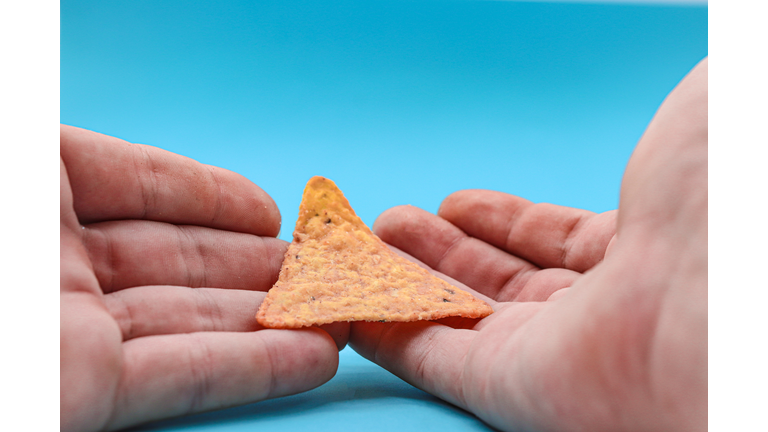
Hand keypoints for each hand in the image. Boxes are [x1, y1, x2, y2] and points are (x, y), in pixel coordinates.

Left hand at [60, 126, 347, 431]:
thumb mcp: (33, 154)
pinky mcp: (80, 394)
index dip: (209, 197)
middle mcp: (56, 268)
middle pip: (174, 260)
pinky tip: (312, 358)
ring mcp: (70, 334)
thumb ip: (96, 158)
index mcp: (34, 199)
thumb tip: (166, 176)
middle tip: (321, 269)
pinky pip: (176, 376)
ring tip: (335, 314)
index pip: (138, 189)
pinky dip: (250, 370)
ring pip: (187, 322)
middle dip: (254, 263)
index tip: (269, 212)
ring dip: (270, 321)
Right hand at [349, 58, 706, 430]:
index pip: (557, 241)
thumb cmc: (725, 188)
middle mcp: (602, 307)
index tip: (458, 203)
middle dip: (443, 247)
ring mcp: (556, 352)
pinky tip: (357, 299)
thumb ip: (662, 122)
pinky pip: (434, 358)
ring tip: (371, 243)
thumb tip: (672, 101)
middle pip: (500, 280)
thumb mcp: (694, 121)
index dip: (503, 221)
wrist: (726, 285)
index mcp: (652, 246)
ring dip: (408, 279)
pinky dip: (388, 330)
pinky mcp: (512, 390)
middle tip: (395, 222)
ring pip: (460, 316)